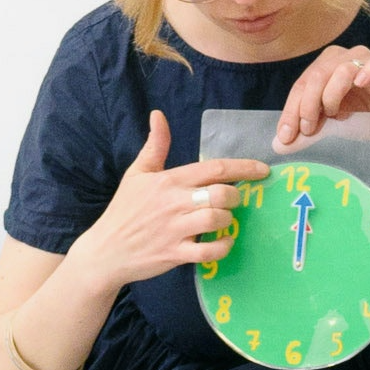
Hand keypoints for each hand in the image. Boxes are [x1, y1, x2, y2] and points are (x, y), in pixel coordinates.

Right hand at [74, 112, 263, 294]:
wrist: (106, 250)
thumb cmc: (124, 210)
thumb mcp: (137, 174)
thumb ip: (155, 146)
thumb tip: (158, 115)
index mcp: (169, 180)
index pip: (215, 168)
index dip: (245, 168)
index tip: (263, 170)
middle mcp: (174, 203)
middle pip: (221, 194)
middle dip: (236, 196)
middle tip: (234, 200)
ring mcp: (176, 230)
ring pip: (216, 220)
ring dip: (228, 220)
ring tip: (224, 220)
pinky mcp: (175, 254)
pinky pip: (209, 251)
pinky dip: (222, 247)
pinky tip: (223, 242)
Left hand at [277, 45, 369, 153]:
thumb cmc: (361, 122)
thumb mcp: (329, 127)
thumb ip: (307, 131)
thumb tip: (279, 144)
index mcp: (322, 67)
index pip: (301, 85)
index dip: (291, 111)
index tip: (286, 137)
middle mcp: (340, 58)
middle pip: (317, 75)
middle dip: (308, 105)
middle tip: (309, 130)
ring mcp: (364, 58)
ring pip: (341, 70)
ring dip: (333, 95)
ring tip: (336, 115)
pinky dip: (369, 71)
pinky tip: (361, 83)